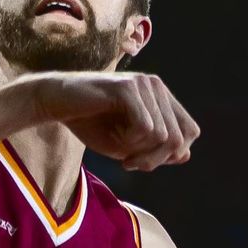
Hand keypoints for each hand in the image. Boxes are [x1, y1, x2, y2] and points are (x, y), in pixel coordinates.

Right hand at [31, 71, 197, 171]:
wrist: (57, 104)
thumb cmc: (92, 123)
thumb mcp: (129, 145)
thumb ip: (157, 149)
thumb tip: (185, 154)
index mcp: (160, 96)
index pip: (190, 131)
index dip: (172, 155)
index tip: (144, 161)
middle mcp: (156, 85)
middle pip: (179, 139)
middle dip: (155, 160)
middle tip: (130, 164)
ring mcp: (142, 84)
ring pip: (164, 137)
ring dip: (141, 153)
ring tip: (120, 150)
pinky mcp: (127, 87)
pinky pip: (146, 128)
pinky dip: (131, 143)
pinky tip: (116, 138)